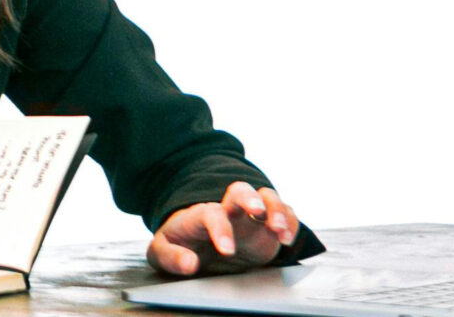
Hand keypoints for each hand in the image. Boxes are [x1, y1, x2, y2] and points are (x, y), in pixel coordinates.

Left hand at [148, 183, 300, 275]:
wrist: (195, 248)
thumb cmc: (179, 246)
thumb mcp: (163, 253)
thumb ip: (171, 257)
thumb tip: (189, 263)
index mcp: (200, 215)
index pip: (211, 213)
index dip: (220, 229)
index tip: (227, 251)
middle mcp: (228, 211)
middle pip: (240, 190)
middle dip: (250, 198)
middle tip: (258, 213)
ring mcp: (250, 218)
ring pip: (267, 198)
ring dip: (277, 210)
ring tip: (280, 232)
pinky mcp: (268, 228)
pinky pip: (285, 216)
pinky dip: (291, 223)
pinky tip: (287, 238)